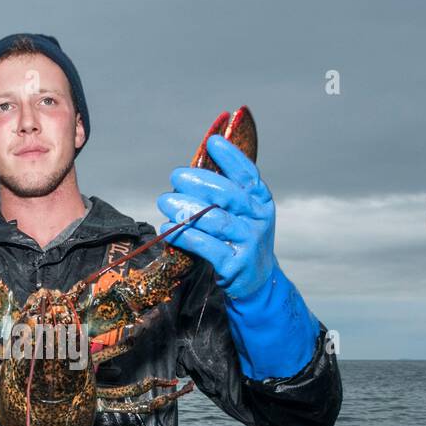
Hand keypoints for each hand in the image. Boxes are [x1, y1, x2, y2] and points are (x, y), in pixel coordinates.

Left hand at [154, 133, 319, 380]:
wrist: (257, 282)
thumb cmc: (241, 240)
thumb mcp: (242, 214)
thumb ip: (223, 194)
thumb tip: (191, 171)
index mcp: (261, 201)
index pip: (248, 174)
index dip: (231, 157)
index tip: (212, 142)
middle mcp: (258, 219)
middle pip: (228, 195)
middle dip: (199, 182)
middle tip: (176, 177)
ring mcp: (249, 242)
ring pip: (214, 220)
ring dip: (186, 208)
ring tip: (165, 202)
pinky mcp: (235, 264)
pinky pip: (206, 246)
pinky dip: (184, 235)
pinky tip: (168, 227)